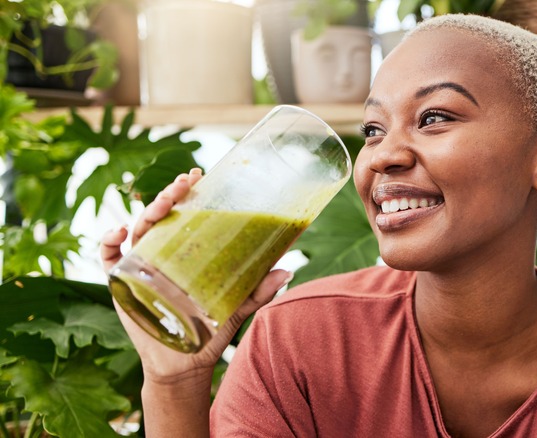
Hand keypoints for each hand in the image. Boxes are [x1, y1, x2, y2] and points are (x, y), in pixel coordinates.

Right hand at [100, 168, 291, 382]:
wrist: (185, 363)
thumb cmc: (210, 330)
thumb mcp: (237, 306)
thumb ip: (260, 289)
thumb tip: (288, 271)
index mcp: (187, 251)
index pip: (186, 214)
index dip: (188, 192)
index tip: (198, 174)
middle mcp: (162, 252)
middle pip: (162, 215)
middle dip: (169, 194)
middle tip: (184, 182)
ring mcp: (140, 265)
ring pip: (139, 229)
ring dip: (147, 211)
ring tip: (162, 203)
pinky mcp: (121, 284)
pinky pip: (107, 258)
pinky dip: (108, 242)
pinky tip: (120, 232)